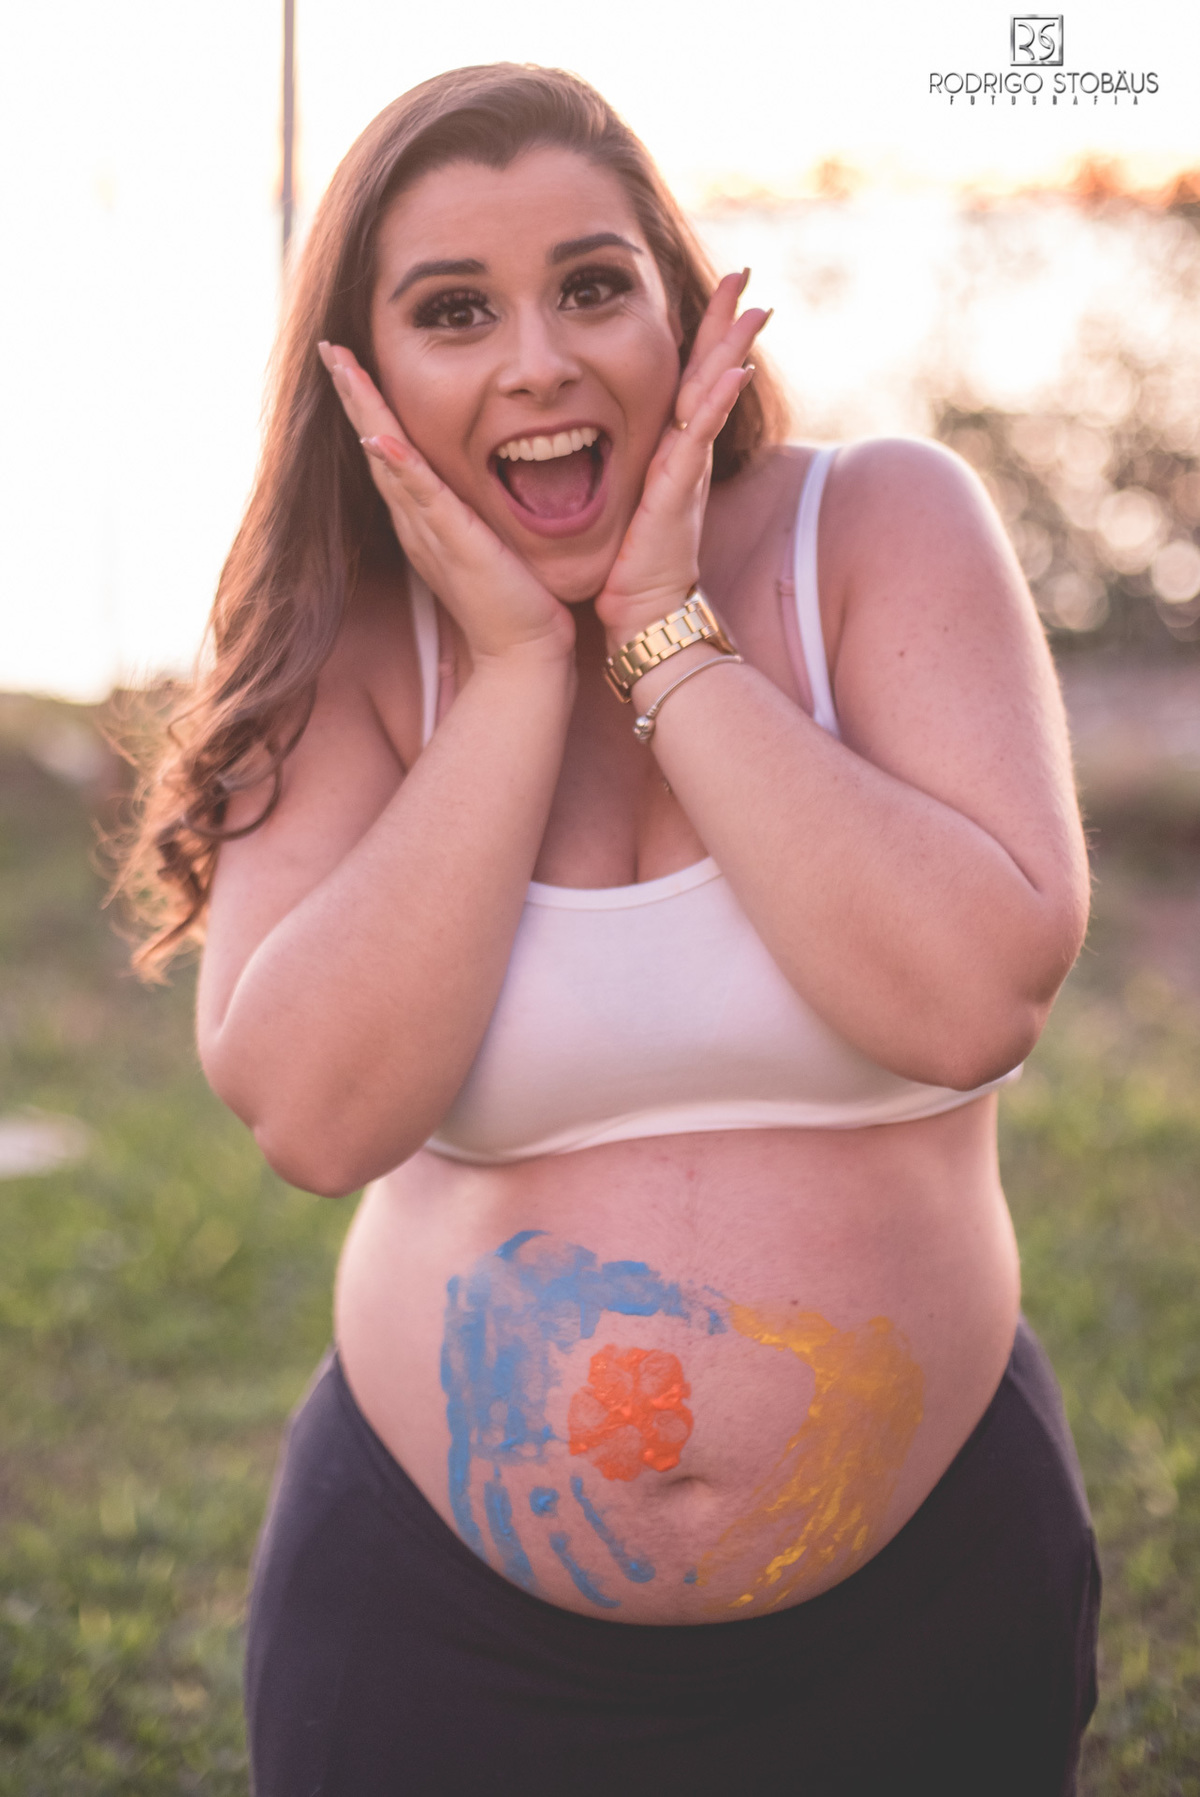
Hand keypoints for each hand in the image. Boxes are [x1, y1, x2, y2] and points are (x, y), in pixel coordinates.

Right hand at [318, 343, 574, 664]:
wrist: (522, 655)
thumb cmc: (516, 605)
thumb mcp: (492, 544)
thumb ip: (479, 515)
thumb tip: (489, 482)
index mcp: (426, 519)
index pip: (392, 451)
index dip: (372, 406)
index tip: (354, 363)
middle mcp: (417, 522)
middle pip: (375, 445)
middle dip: (354, 394)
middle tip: (330, 347)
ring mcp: (431, 531)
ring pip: (388, 459)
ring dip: (364, 409)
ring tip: (342, 365)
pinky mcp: (453, 543)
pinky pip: (422, 495)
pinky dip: (399, 464)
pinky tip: (380, 430)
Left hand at [594, 273, 769, 643]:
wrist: (642, 618)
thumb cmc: (625, 571)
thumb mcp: (617, 508)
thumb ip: (611, 477)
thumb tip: (579, 454)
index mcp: (666, 455)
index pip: (685, 382)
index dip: (701, 339)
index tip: (715, 294)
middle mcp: (684, 457)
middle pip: (709, 376)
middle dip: (727, 326)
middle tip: (745, 276)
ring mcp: (686, 472)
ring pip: (713, 396)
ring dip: (733, 350)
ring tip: (755, 308)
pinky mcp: (678, 492)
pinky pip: (699, 437)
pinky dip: (717, 403)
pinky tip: (736, 371)